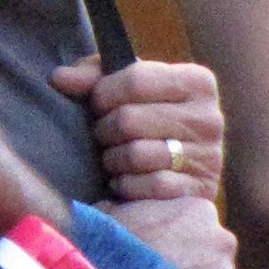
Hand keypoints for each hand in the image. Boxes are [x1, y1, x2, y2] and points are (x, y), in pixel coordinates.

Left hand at [50, 56, 223, 201]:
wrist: (176, 174)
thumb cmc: (145, 122)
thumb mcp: (126, 90)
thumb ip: (93, 77)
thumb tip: (59, 78)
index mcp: (198, 81)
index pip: (135, 78)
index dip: (104, 93)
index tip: (98, 103)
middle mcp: (209, 117)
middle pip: (129, 118)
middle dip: (105, 130)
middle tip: (106, 136)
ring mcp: (208, 156)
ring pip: (136, 154)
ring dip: (114, 160)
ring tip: (116, 158)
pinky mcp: (197, 191)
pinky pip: (147, 185)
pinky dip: (127, 185)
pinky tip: (127, 181)